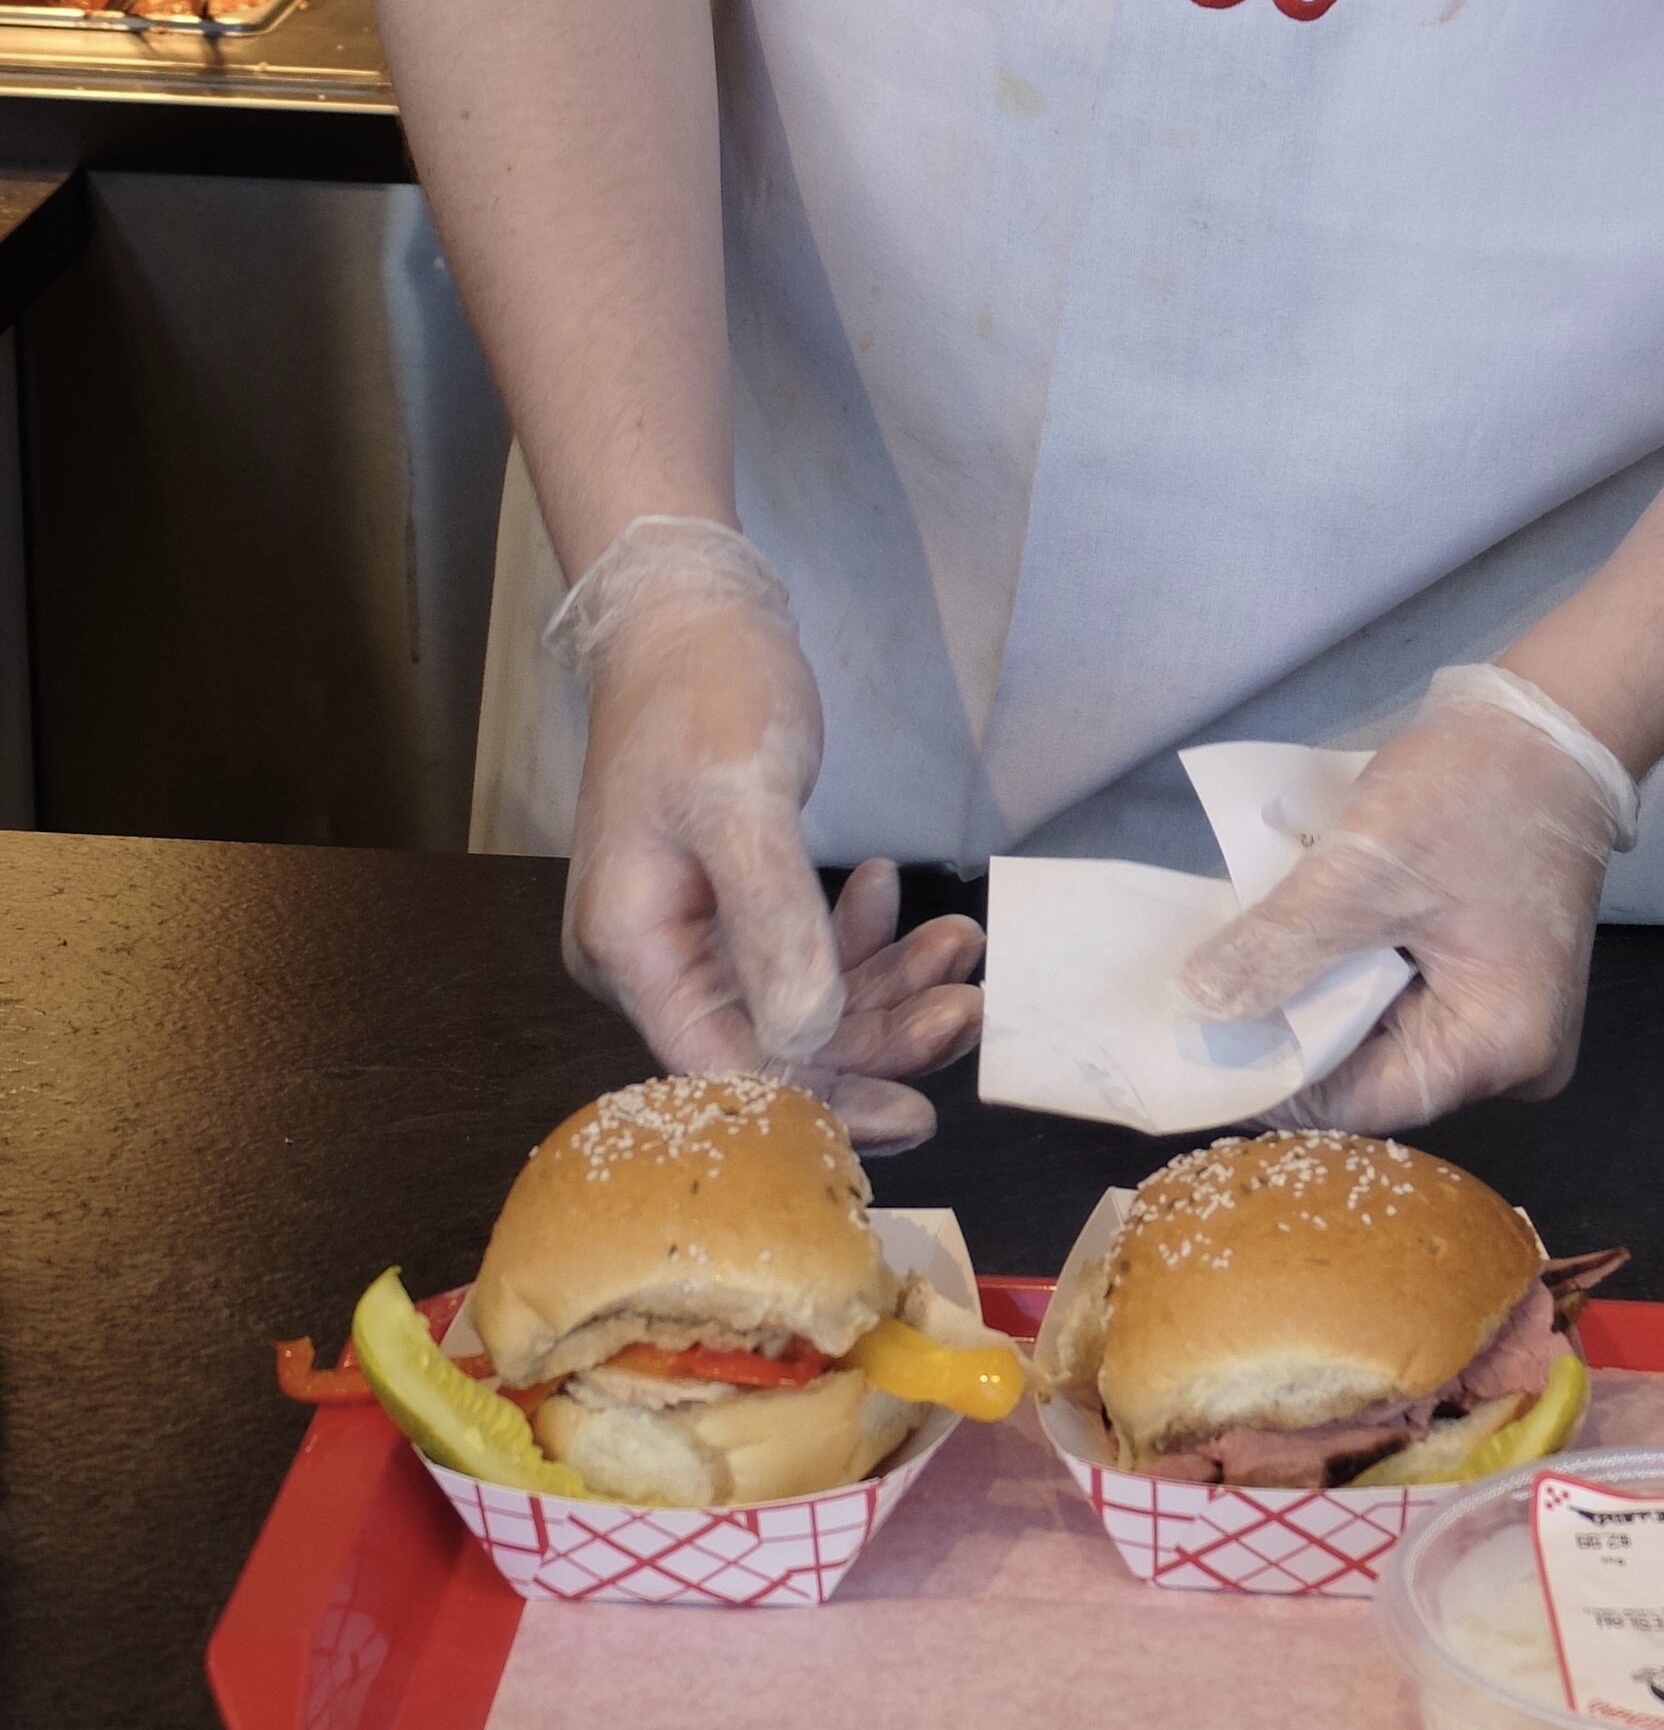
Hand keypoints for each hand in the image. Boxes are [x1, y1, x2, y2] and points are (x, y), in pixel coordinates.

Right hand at [555, 519, 981, 1148]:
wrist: (687, 615)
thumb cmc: (704, 690)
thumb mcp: (742, 797)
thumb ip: (772, 917)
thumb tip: (805, 1033)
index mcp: (631, 947)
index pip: (724, 1068)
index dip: (819, 1099)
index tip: (911, 1115)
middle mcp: (653, 956)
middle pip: (773, 1043)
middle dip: (877, 1035)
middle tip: (967, 1011)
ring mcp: (691, 931)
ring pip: (801, 999)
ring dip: (885, 981)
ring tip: (961, 945)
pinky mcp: (730, 903)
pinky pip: (802, 950)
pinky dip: (858, 935)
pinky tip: (894, 892)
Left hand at [1177, 671, 1631, 1131]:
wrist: (1550, 723)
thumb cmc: (1474, 790)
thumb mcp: (1363, 868)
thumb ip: (1281, 947)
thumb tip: (1200, 1009)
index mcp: (1498, 1047)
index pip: (1359, 1101)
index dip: (1273, 1076)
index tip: (1196, 1049)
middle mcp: (1513, 1060)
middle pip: (1372, 1074)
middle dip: (1292, 1032)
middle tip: (1202, 1004)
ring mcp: (1506, 1023)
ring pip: (1381, 1036)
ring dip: (1316, 998)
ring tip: (1240, 968)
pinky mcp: (1489, 984)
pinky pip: (1403, 1001)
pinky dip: (1350, 973)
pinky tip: (1298, 945)